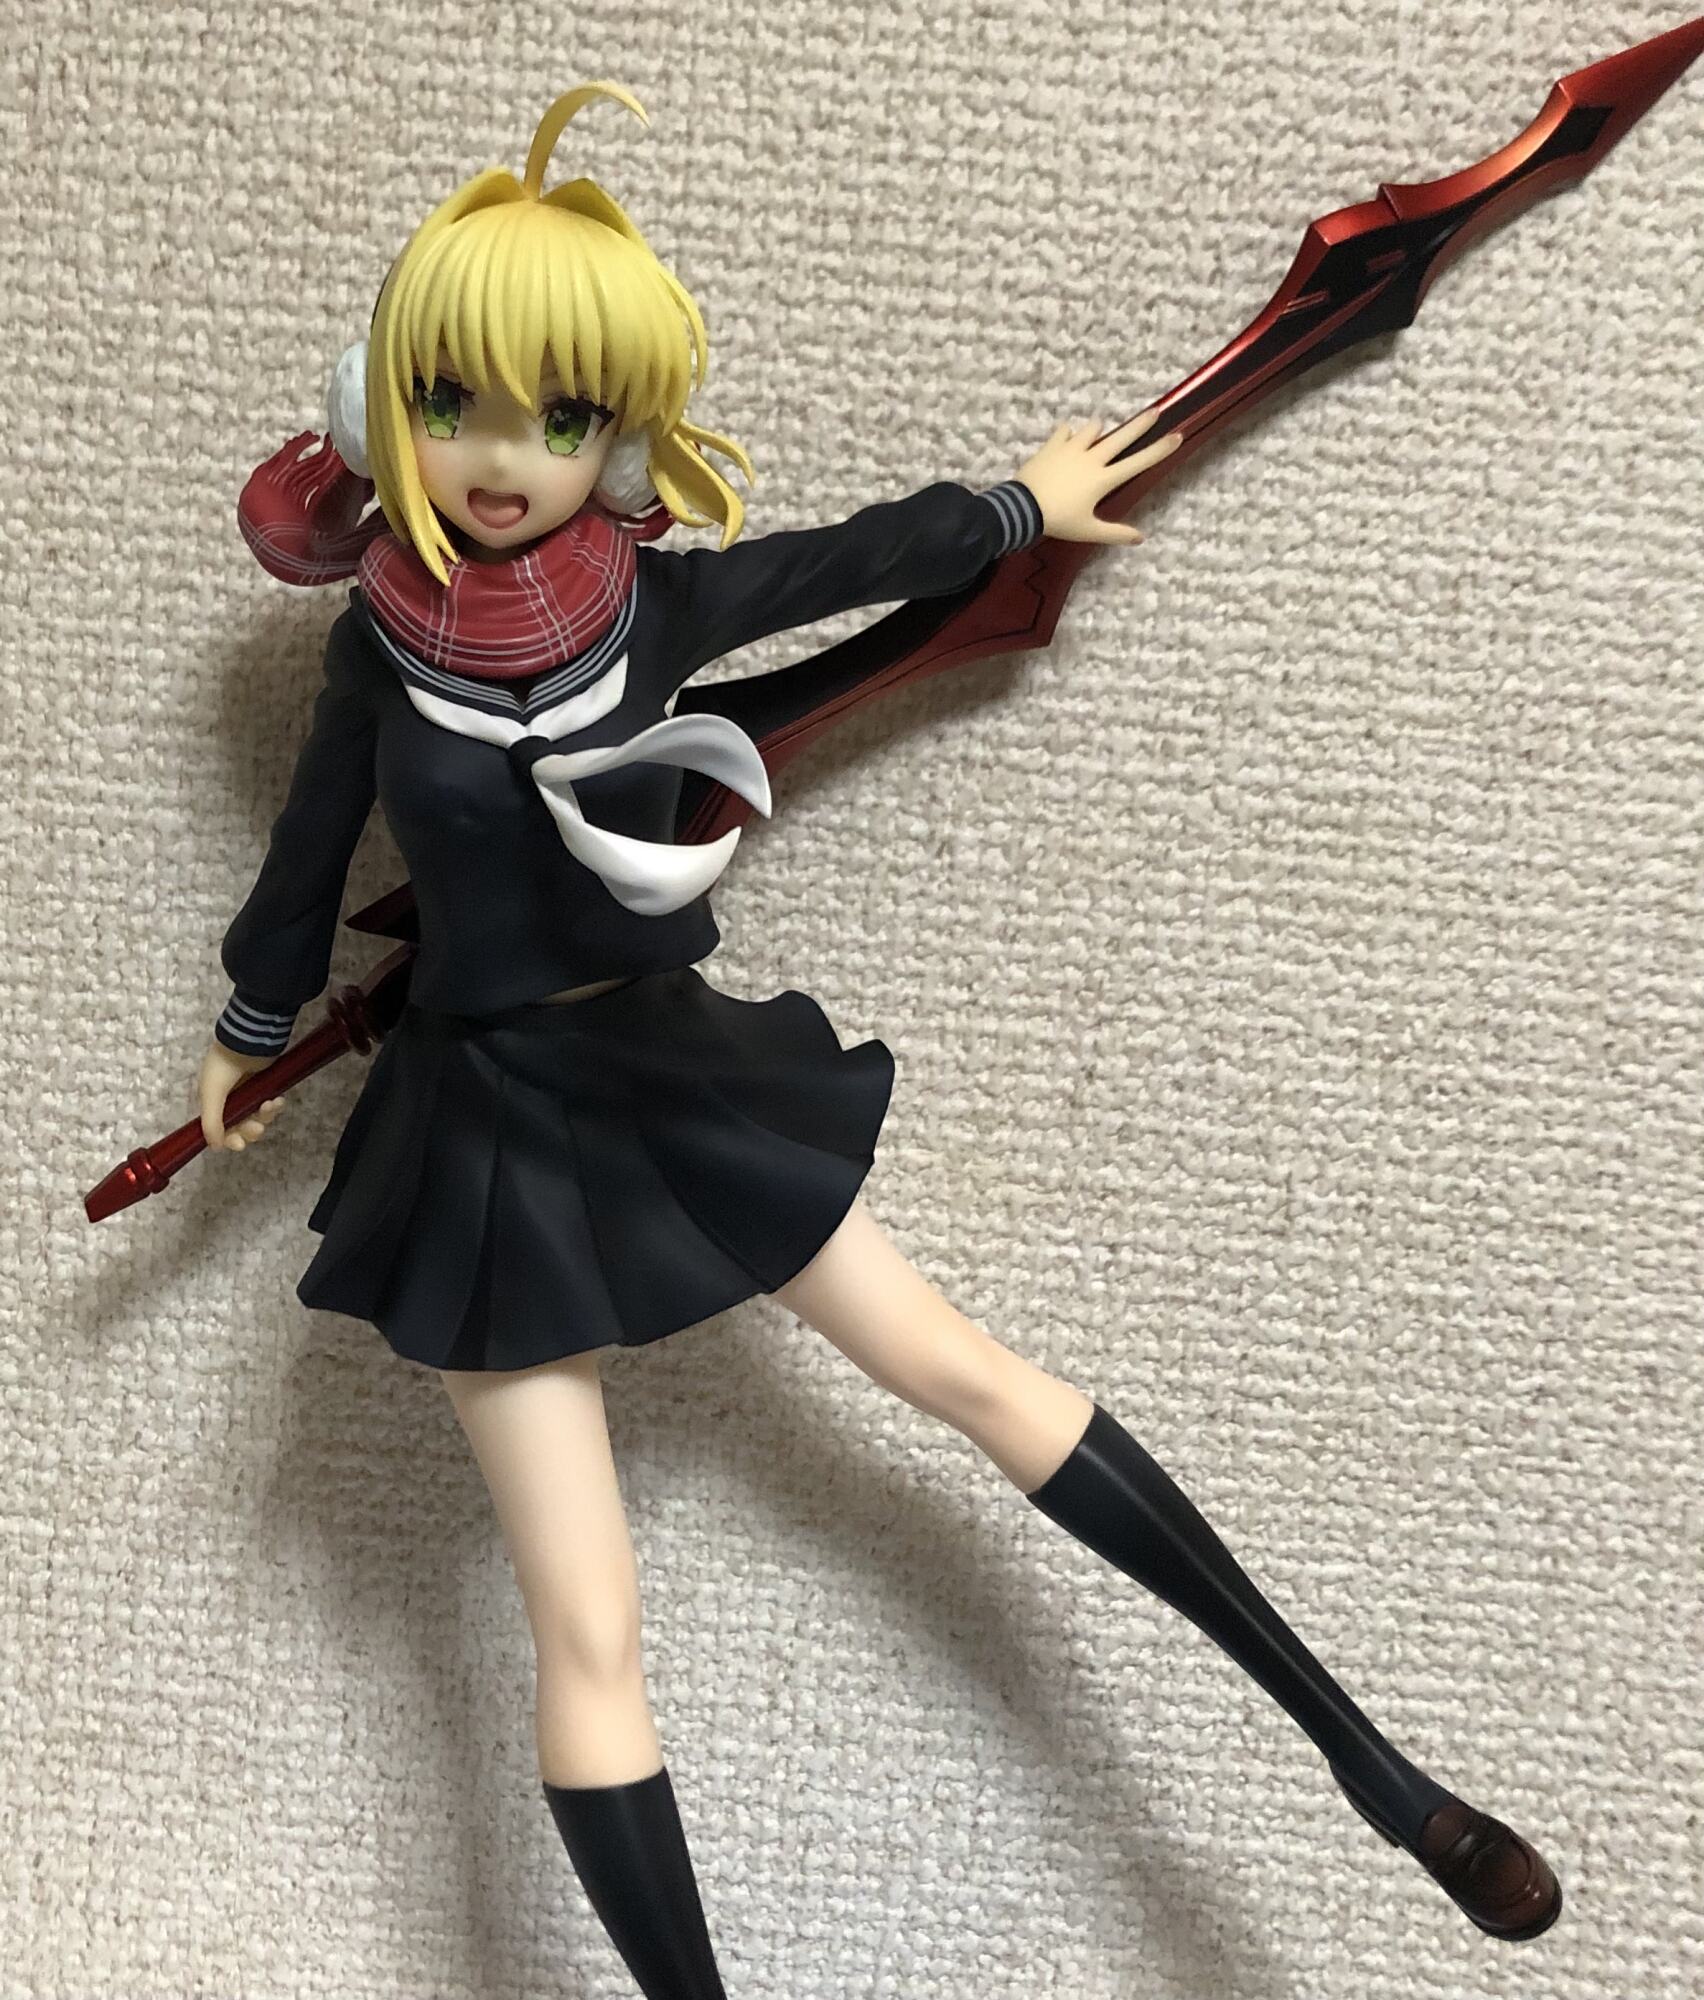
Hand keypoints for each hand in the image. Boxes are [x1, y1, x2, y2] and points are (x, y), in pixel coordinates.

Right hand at [198, 1041, 286, 1151]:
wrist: (246, 1042)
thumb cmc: (224, 1068)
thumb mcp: (211, 1096)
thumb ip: (212, 1123)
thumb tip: (214, 1148)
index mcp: (214, 1104)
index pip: (222, 1130)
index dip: (230, 1139)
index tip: (239, 1145)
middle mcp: (231, 1102)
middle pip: (242, 1127)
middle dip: (250, 1130)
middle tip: (257, 1127)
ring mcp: (249, 1095)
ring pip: (259, 1118)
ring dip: (264, 1116)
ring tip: (268, 1105)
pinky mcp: (265, 1088)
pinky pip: (271, 1105)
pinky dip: (275, 1106)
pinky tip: (277, 1100)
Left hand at [1013, 408, 1181, 544]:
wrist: (1023, 508)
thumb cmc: (1059, 522)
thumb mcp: (1088, 531)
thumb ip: (1115, 533)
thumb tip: (1141, 538)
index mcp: (1104, 479)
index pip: (1139, 462)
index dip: (1159, 449)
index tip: (1177, 435)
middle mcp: (1092, 458)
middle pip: (1122, 437)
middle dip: (1140, 424)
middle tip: (1155, 410)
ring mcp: (1072, 449)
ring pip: (1092, 429)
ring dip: (1097, 430)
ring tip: (1097, 433)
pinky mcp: (1053, 445)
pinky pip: (1064, 431)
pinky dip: (1068, 433)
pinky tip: (1067, 437)